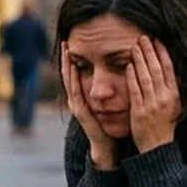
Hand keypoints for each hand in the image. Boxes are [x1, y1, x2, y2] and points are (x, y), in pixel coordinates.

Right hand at [61, 42, 114, 168]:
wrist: (106, 145)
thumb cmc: (109, 124)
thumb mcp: (108, 101)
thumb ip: (109, 89)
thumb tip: (121, 68)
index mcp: (82, 96)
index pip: (75, 74)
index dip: (72, 59)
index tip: (71, 43)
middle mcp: (76, 99)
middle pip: (68, 75)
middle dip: (66, 58)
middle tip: (65, 42)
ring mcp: (77, 106)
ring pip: (69, 81)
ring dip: (66, 66)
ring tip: (66, 51)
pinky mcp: (81, 112)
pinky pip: (76, 93)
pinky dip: (73, 80)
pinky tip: (73, 69)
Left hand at [127, 36, 181, 152]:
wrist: (157, 146)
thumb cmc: (165, 124)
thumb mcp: (175, 106)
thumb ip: (174, 88)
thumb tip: (175, 71)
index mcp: (175, 96)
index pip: (169, 70)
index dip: (163, 53)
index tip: (157, 40)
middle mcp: (164, 99)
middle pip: (157, 70)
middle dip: (150, 52)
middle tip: (144, 37)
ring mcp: (151, 105)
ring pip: (146, 77)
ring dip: (140, 60)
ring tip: (135, 46)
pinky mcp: (139, 111)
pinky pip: (135, 90)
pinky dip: (132, 76)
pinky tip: (128, 65)